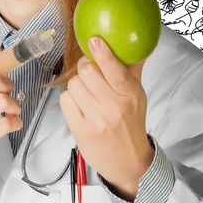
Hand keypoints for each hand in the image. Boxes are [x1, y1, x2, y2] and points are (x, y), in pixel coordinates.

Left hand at [59, 36, 154, 200]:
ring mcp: (96, 119)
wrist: (129, 162)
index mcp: (130, 94)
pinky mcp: (80, 129)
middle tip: (89, 72)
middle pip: (86, 71)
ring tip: (87, 94)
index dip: (103, 53)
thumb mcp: (137, 96)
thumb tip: (134, 44)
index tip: (94, 40)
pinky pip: (65, 100)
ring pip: (73, 84)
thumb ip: (132, 69)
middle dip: (85, 68)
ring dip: (77, 85)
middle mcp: (113, 106)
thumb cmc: (130, 123)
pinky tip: (80, 105)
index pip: (115, 70)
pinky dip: (69, 99)